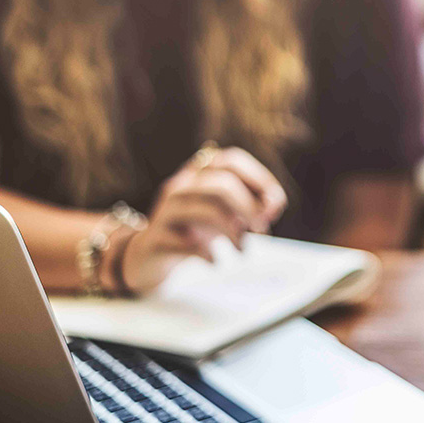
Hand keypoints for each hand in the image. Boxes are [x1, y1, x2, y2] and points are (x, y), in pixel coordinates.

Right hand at [118, 146, 286, 293]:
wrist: (147, 256)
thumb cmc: (193, 229)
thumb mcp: (223, 213)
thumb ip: (249, 206)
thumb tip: (273, 206)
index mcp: (198, 172)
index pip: (231, 160)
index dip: (259, 178)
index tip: (276, 204)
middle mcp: (181, 186)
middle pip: (221, 184)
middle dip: (249, 207)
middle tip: (262, 229)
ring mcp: (165, 211)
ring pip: (205, 210)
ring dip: (233, 231)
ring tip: (243, 249)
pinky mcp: (155, 239)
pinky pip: (186, 243)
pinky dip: (208, 253)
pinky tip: (215, 262)